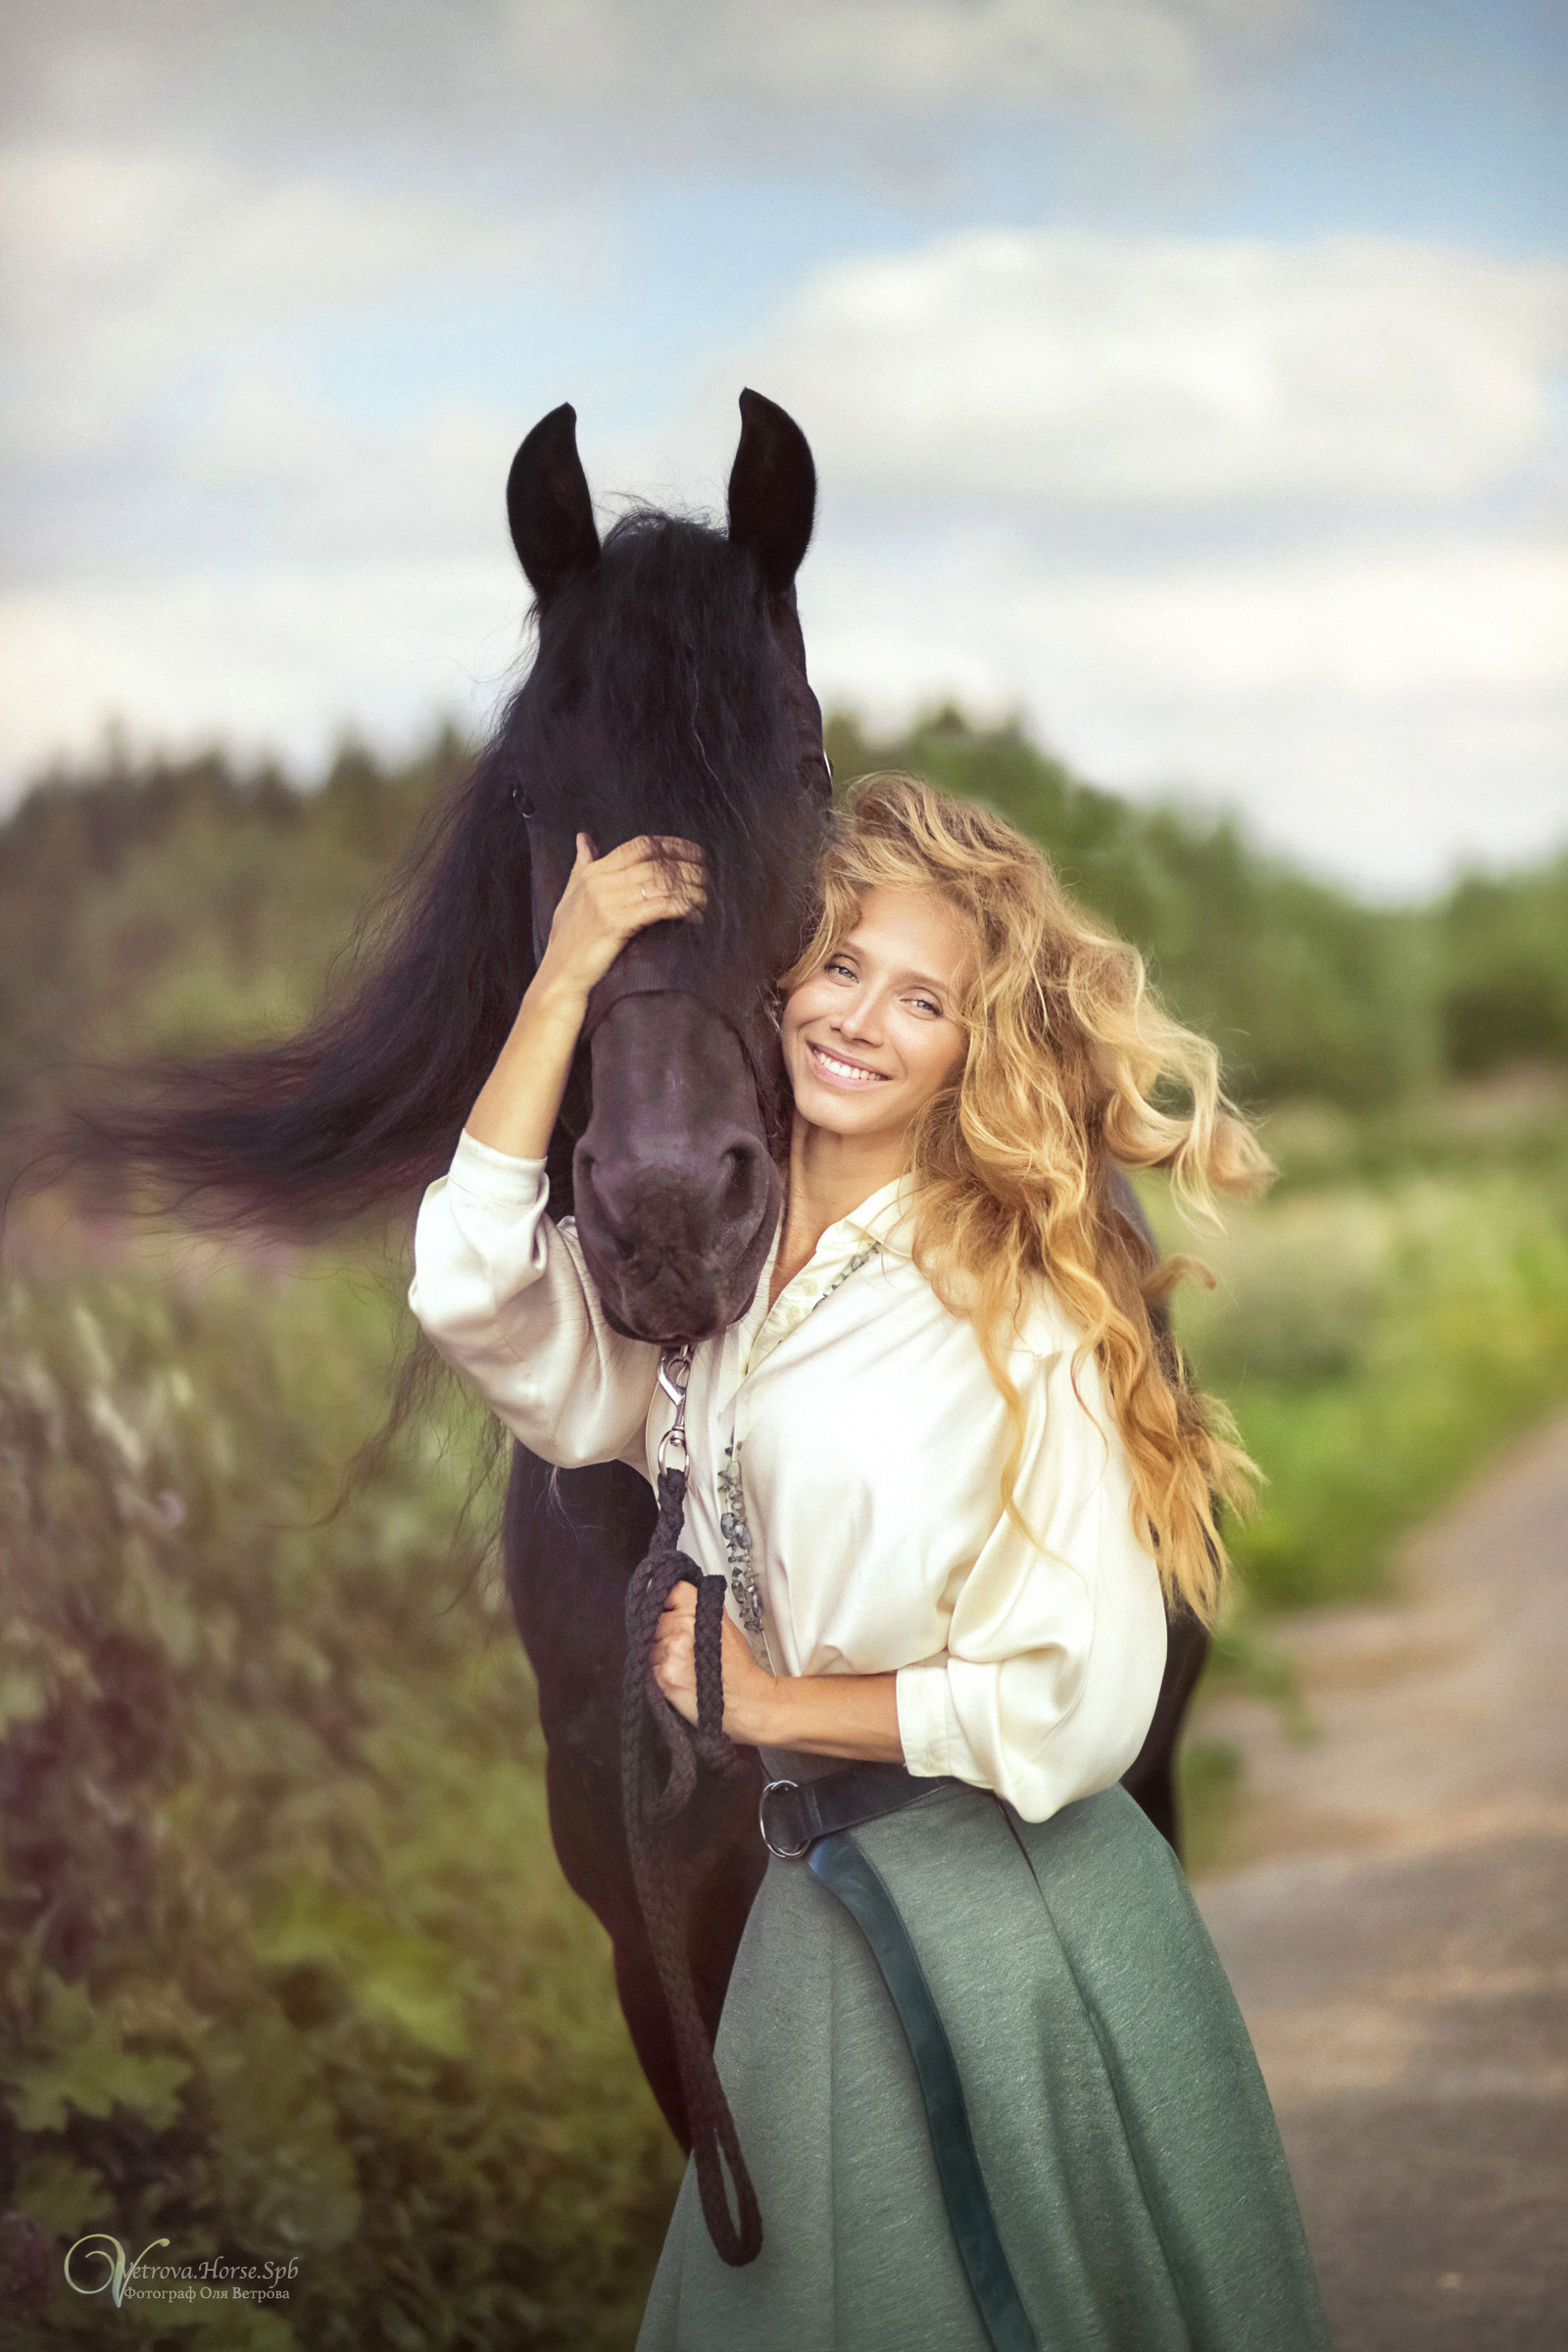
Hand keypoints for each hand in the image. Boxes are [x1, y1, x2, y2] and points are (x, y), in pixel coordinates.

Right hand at [535, 833, 705, 1008]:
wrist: (560, 974)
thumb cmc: (568, 938)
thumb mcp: (572, 894)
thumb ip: (582, 865)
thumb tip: (583, 838)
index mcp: (594, 872)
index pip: (641, 845)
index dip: (673, 845)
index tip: (695, 852)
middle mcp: (600, 882)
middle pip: (656, 862)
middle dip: (688, 867)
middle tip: (707, 876)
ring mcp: (607, 903)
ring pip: (661, 882)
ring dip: (690, 889)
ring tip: (705, 898)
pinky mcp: (616, 924)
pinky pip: (659, 907)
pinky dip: (683, 908)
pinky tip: (694, 915)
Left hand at [650, 1581, 776, 1743]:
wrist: (744, 1699)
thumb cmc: (736, 1666)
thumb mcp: (723, 1623)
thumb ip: (698, 1606)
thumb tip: (676, 1597)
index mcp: (698, 1609)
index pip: (669, 1590)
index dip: (667, 1600)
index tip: (667, 1607)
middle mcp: (682, 1626)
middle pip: (654, 1616)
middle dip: (661, 1628)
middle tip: (682, 1644)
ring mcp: (670, 1650)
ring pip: (648, 1640)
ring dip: (658, 1649)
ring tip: (683, 1662)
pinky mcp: (662, 1673)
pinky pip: (648, 1663)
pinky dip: (658, 1668)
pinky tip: (678, 1673)